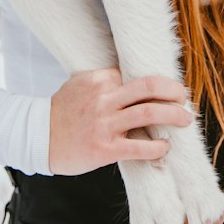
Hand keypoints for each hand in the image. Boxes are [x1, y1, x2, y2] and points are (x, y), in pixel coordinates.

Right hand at [48, 68, 192, 174]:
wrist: (38, 137)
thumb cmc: (62, 111)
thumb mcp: (80, 83)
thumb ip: (105, 80)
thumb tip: (133, 78)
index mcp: (99, 79)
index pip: (137, 76)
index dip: (157, 83)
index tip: (169, 89)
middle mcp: (104, 98)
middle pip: (149, 87)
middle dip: (173, 91)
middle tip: (184, 97)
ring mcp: (104, 123)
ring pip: (149, 113)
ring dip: (174, 115)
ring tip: (185, 119)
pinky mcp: (104, 148)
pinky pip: (139, 146)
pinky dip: (157, 147)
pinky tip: (165, 147)